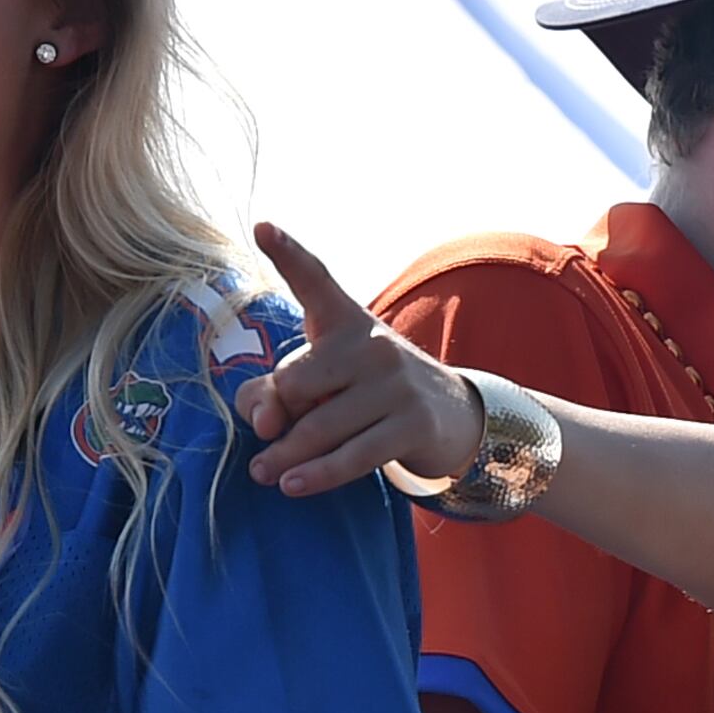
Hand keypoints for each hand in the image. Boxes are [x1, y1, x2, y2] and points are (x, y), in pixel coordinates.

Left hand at [236, 223, 482, 496]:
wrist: (452, 417)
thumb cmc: (367, 395)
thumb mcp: (324, 383)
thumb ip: (275, 393)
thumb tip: (262, 423)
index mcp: (344, 320)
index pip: (313, 280)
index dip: (287, 253)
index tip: (261, 225)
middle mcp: (371, 343)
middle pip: (293, 384)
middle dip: (274, 416)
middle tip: (267, 439)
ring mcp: (395, 382)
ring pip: (317, 428)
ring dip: (284, 458)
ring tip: (265, 473)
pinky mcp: (411, 424)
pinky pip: (351, 456)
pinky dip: (316, 475)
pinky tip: (292, 486)